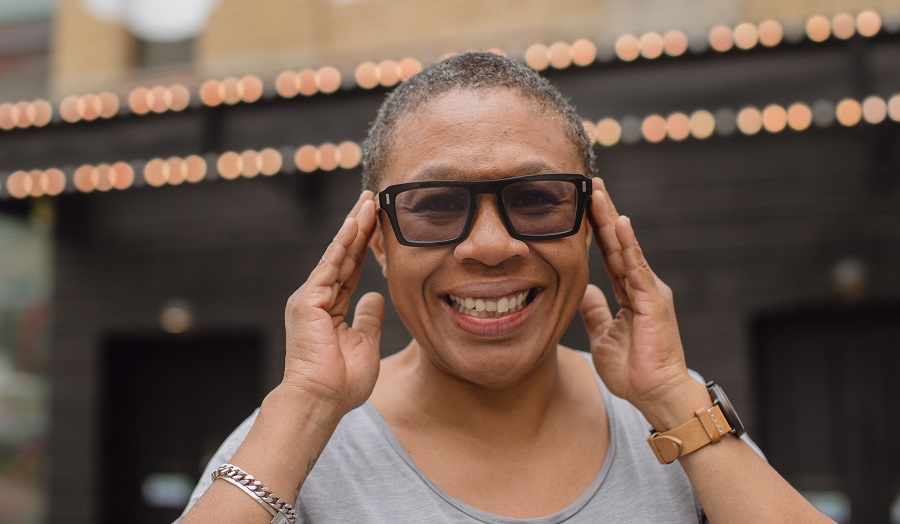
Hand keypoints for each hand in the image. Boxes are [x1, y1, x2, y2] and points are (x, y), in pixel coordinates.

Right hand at [282, 191, 384, 413]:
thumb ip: (369, 318)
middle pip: (344, 255)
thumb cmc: (341, 382)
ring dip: (354, 226)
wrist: (321, 401)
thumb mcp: (365, 344)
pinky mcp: (308, 300)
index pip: (351, 269)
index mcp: (329, 309)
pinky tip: (355, 223)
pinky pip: (330, 266)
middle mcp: (317, 298)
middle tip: (373, 199)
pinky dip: (343, 243)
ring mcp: (310, 298)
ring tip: (368, 201)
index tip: (377, 223)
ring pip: (337, 255)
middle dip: (359, 227)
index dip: (364, 246)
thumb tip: (375, 297)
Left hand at [579, 178, 702, 427]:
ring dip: (610, 219)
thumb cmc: (634, 371)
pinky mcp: (654, 301)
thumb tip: (584, 292)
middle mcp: (642, 286)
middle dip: (603, 214)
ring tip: (597, 193)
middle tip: (589, 184)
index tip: (583, 204)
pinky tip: (618, 224)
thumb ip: (596, 311)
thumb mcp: (604, 336)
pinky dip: (628, 245)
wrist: (656, 395)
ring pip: (626, 248)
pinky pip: (637, 268)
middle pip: (618, 243)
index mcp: (631, 293)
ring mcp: (650, 291)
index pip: (610, 254)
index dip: (595, 230)